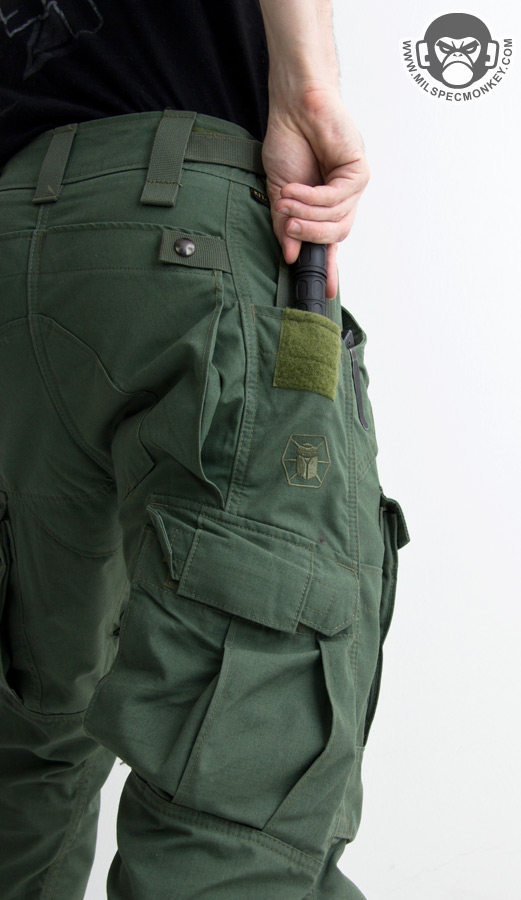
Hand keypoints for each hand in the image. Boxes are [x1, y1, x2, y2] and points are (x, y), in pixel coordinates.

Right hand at [261, 89, 369, 298]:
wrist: (293, 106)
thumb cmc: (288, 142)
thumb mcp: (281, 192)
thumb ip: (286, 224)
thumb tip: (290, 255)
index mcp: (325, 206)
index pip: (329, 243)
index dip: (327, 268)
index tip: (323, 292)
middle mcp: (343, 198)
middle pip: (335, 235)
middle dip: (309, 233)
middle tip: (287, 225)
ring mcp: (353, 184)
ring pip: (337, 219)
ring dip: (308, 213)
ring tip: (287, 201)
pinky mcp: (358, 169)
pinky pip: (339, 198)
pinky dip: (315, 198)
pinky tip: (297, 189)